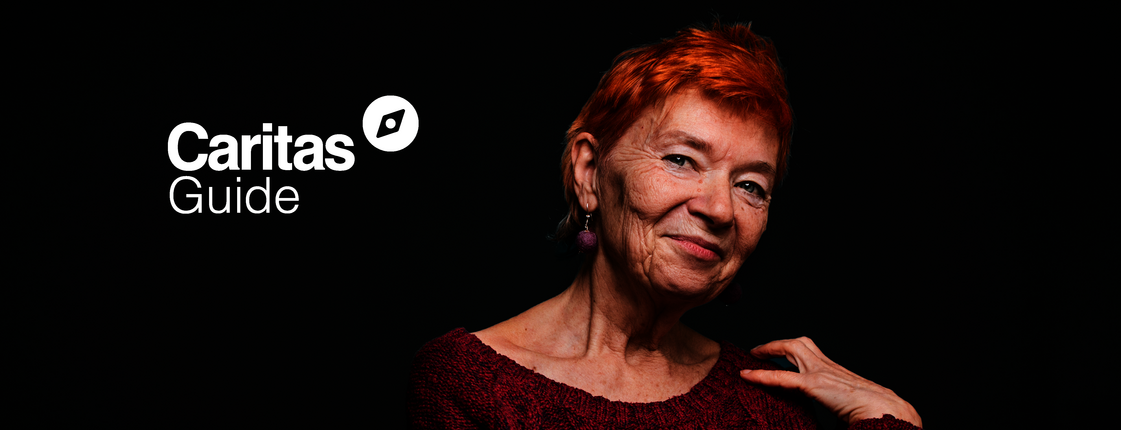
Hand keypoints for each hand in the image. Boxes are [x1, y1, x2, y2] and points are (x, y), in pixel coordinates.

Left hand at [739, 337, 920, 426]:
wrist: (886, 411)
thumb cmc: (875, 413)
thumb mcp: (848, 407)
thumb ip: (836, 407)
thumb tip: (836, 420)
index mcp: (836, 372)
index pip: (811, 354)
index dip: (793, 352)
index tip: (781, 358)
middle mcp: (828, 366)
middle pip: (800, 343)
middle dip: (778, 344)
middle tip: (760, 351)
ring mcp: (821, 372)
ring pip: (791, 348)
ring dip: (770, 349)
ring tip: (753, 357)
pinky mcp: (814, 384)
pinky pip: (782, 376)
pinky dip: (762, 375)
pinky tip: (747, 375)